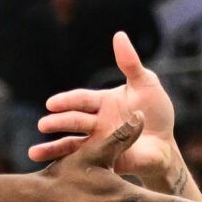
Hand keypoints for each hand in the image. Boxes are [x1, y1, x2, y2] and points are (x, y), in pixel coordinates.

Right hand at [31, 32, 177, 174]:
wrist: (165, 145)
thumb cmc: (157, 113)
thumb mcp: (146, 84)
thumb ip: (130, 63)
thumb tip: (119, 35)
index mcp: (102, 102)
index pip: (82, 99)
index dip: (67, 101)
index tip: (51, 103)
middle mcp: (96, 121)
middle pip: (75, 120)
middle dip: (60, 122)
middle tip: (44, 124)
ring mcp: (97, 142)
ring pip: (71, 143)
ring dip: (54, 146)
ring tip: (35, 152)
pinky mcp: (102, 161)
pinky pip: (81, 162)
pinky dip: (63, 164)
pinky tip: (46, 167)